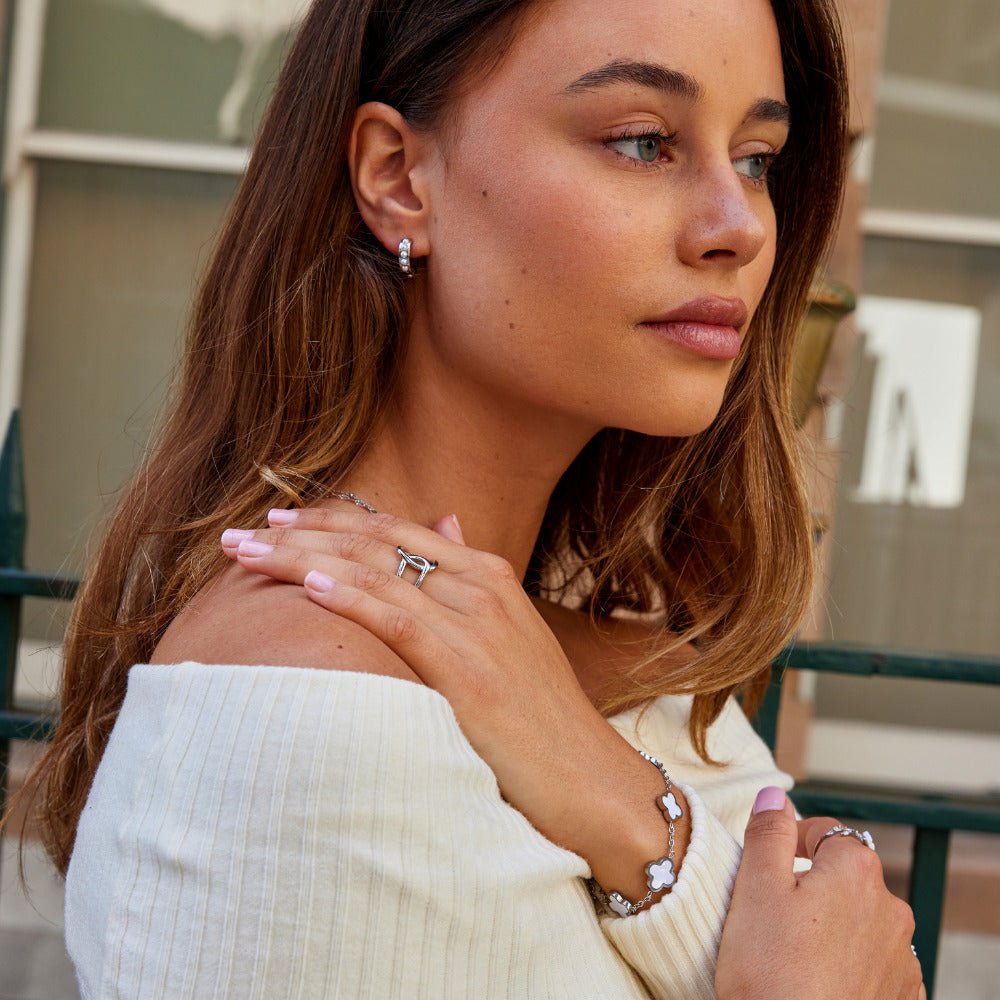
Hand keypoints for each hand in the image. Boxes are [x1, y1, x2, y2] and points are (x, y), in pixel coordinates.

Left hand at [219, 506, 655, 867]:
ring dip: (302, 559)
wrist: (587, 776)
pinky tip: (307, 586)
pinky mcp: (468, 668)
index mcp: (486, 574)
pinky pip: (397, 619)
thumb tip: (443, 522)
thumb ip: (467, 580)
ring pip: (375, 573)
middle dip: (302, 533)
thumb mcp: (506, 634)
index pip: (393, 530)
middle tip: (239, 533)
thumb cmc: (537, 715)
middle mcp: (480, 585)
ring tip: (246, 553)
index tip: (278, 520)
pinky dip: (349, 598)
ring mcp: (477, 622)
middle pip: (375, 543)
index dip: (331, 520)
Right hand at [716, 788, 924, 999]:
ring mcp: (900, 957)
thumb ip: (767, 832)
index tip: (769, 861)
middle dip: (815, 884)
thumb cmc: (770, 972)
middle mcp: (891, 909)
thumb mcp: (754, 887)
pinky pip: (875, 961)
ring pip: (862, 920)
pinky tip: (819, 977)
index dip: (792, 840)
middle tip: (774, 911)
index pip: (826, 831)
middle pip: (847, 876)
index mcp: (856, 870)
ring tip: (794, 950)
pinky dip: (850, 961)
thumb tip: (774, 795)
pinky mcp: (901, 996)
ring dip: (835, 924)